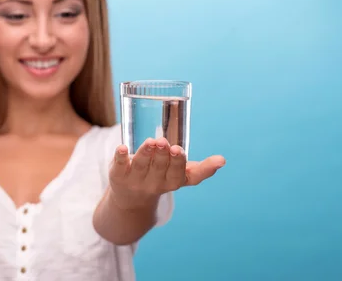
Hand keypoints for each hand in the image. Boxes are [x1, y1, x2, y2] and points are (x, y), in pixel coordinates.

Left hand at [108, 137, 224, 209]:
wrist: (130, 199)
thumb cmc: (161, 178)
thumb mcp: (181, 177)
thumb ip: (200, 169)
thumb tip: (223, 160)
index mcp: (172, 181)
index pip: (178, 174)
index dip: (178, 162)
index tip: (179, 150)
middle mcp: (154, 183)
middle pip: (159, 168)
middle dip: (162, 154)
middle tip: (164, 141)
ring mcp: (135, 180)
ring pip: (140, 165)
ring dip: (145, 153)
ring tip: (150, 141)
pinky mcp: (118, 175)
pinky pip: (118, 166)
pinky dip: (119, 157)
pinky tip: (121, 147)